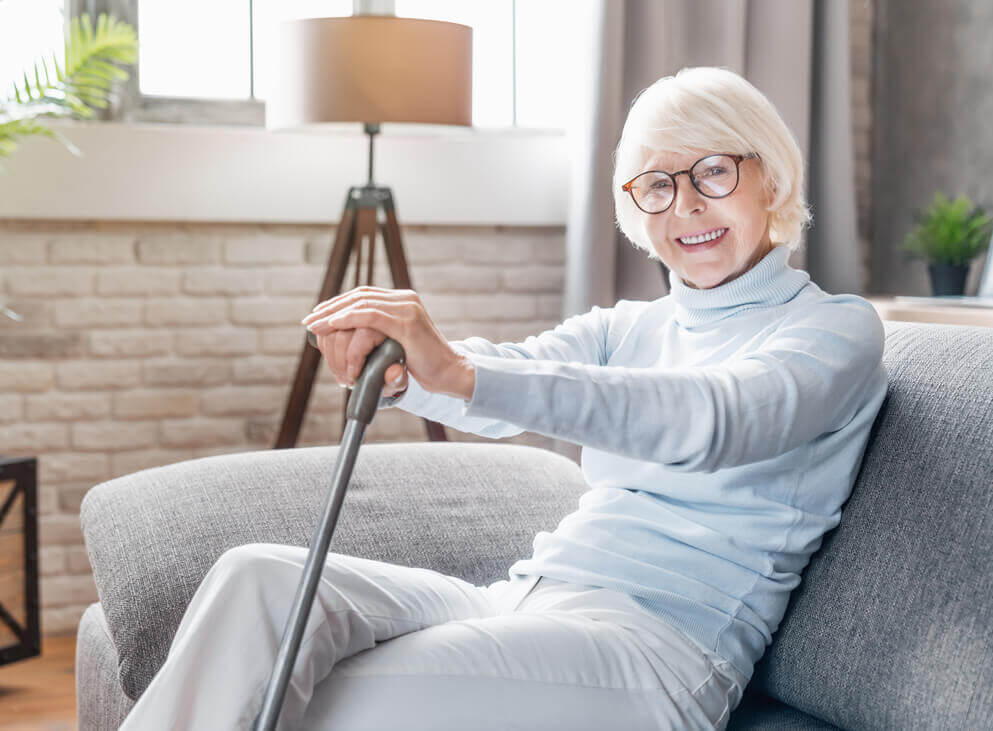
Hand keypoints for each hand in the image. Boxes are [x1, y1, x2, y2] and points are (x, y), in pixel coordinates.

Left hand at [302, 287, 475, 400]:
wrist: (449, 373)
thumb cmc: (423, 363)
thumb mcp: (396, 343)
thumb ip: (378, 333)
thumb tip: (348, 333)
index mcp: (403, 301)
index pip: (363, 294)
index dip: (338, 303)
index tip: (318, 315)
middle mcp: (405, 299)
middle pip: (359, 295)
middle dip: (330, 307)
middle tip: (309, 320)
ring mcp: (407, 309)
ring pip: (361, 303)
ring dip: (333, 314)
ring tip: (314, 325)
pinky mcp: (406, 323)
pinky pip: (370, 316)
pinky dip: (348, 318)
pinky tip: (332, 324)